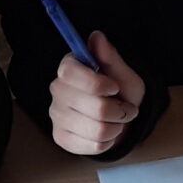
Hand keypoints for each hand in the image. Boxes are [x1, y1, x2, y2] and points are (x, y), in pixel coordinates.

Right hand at [47, 31, 144, 154]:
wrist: (121, 116)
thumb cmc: (121, 91)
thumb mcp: (123, 72)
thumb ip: (110, 57)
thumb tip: (97, 37)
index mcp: (69, 68)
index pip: (70, 73)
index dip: (97, 83)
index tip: (114, 87)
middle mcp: (57, 90)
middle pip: (95, 108)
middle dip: (120, 110)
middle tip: (126, 108)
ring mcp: (57, 115)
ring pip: (98, 130)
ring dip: (117, 127)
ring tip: (117, 120)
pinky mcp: (61, 137)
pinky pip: (93, 146)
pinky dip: (108, 141)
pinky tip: (107, 133)